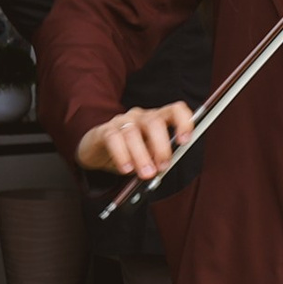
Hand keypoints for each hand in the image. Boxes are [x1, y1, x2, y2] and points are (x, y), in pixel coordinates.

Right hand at [76, 103, 196, 178]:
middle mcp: (141, 116)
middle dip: (161, 146)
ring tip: (146, 173)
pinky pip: (113, 139)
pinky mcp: (104, 130)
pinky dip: (121, 155)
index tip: (185, 141)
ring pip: (133, 132)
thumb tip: (163, 167)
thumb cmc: (130, 151)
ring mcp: (122, 121)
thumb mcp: (149, 155)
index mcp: (158, 119)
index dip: (183, 122)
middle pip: (154, 122)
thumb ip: (158, 157)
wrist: (98, 151)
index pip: (175, 110)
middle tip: (162, 167)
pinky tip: (126, 168)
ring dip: (141, 155)